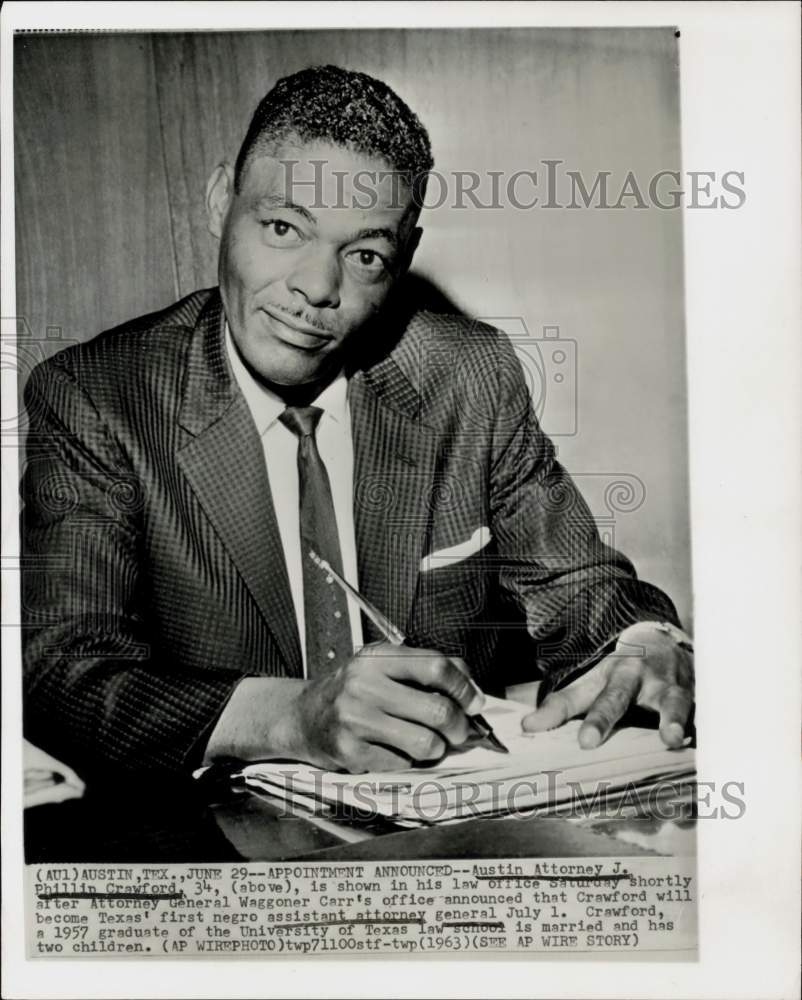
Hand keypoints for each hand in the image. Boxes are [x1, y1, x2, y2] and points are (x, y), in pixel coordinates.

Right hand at [284, 642, 483, 771]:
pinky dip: (409, 762)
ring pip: (426, 743)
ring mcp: (355, 720)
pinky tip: (397, 751)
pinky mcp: (350, 752)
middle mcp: (364, 685)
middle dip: (460, 727)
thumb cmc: (352, 691)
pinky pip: (402, 764)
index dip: (464, 688)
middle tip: (461, 732)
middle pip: (437, 710)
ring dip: (437, 749)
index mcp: (377, 657)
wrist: (301, 717)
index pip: (436, 667)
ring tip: (429, 743)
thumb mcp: (382, 666)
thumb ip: (426, 669)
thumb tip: (473, 691)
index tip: (475, 703)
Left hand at [522, 623, 693, 748]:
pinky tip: (709, 749)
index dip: (567, 714)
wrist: (667, 644)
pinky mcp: (701, 698)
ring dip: (672, 717)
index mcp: (610, 675)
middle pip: (619, 695)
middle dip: (604, 716)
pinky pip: (705, 713)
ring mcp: (673, 686)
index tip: (560, 735)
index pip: (584, 695)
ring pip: (673, 700)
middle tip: (589, 740)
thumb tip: (527, 727)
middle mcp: (639, 678)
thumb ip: (562, 706)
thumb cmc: (625, 672)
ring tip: (671, 738)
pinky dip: (708, 730)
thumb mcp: (593, 682)